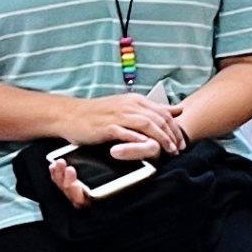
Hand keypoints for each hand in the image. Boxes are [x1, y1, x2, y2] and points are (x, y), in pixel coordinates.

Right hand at [54, 89, 183, 158]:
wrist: (69, 115)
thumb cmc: (98, 114)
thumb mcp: (128, 107)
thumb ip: (152, 110)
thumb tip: (177, 110)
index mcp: (136, 100)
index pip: (164, 113)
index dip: (175, 128)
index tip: (182, 142)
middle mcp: (129, 105)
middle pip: (159, 119)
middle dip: (172, 135)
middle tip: (179, 149)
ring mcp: (118, 115)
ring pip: (147, 125)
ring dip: (161, 138)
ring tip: (168, 151)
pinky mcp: (107, 127)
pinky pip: (126, 133)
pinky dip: (138, 140)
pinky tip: (147, 147)